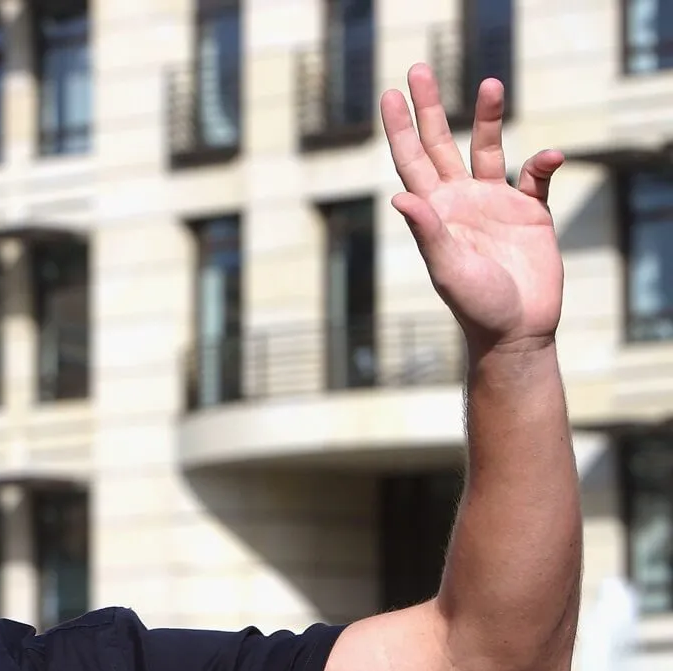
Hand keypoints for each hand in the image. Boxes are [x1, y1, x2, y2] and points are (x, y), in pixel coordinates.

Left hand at [382, 64, 564, 355]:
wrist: (516, 332)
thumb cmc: (475, 307)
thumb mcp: (447, 270)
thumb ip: (427, 232)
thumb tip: (400, 195)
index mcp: (434, 212)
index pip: (411, 160)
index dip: (400, 127)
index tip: (390, 93)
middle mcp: (460, 201)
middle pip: (440, 143)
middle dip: (429, 107)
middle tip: (418, 68)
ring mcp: (494, 204)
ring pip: (488, 148)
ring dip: (488, 117)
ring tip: (490, 83)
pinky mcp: (531, 213)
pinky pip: (535, 177)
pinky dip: (542, 163)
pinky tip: (550, 156)